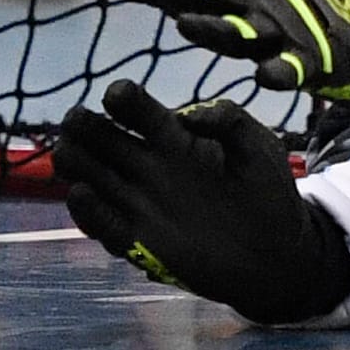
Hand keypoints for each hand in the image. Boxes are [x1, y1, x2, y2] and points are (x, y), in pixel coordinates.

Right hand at [53, 79, 349, 324]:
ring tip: (71, 156)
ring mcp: (140, 203)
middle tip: (78, 122)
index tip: (117, 96)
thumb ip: (229, 120)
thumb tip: (189, 115)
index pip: (135, 108)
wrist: (277, 254)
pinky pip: (104, 224)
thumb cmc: (267, 191)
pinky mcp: (140, 242)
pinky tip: (82, 194)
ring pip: (91, 176)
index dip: (121, 98)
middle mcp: (148, 165)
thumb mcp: (258, 145)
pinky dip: (89, 211)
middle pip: (100, 138)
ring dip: (76, 163)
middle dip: (85, 126)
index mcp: (172, 135)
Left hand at [84, 0, 349, 122]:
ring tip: (185, 25)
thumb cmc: (258, 20)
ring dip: (213, 29)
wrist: (340, 34)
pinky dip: (280, 72)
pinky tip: (266, 79)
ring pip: (241, 32)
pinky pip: (292, 68)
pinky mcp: (306, 60)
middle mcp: (244, 8)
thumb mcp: (208, 3)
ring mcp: (276, 32)